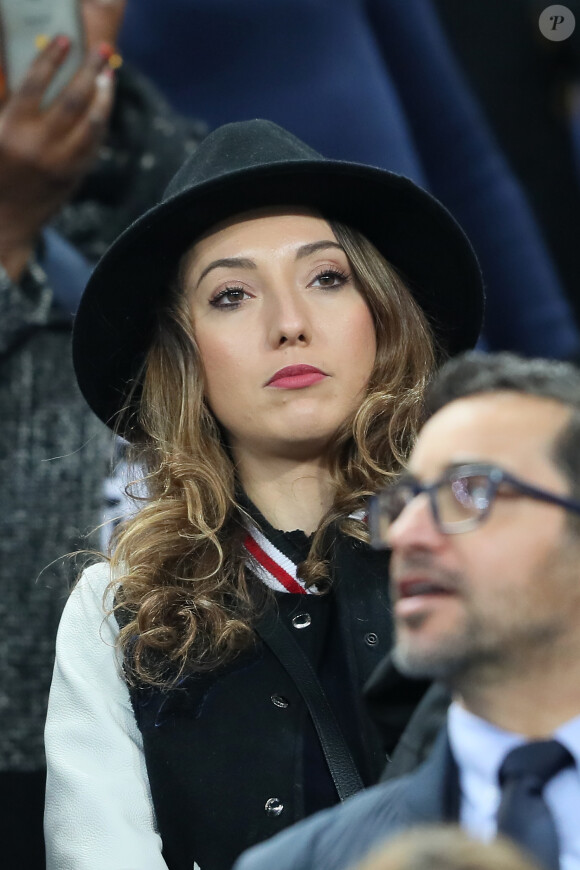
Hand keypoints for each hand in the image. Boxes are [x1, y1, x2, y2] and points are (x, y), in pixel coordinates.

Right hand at [0, 36, 113, 279]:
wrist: (5, 219)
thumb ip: (7, 105)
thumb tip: (34, 73)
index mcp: (11, 129)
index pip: (34, 83)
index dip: (51, 58)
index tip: (64, 39)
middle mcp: (39, 145)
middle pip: (73, 99)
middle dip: (90, 70)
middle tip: (101, 49)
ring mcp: (62, 162)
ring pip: (93, 122)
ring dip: (105, 95)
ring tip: (109, 74)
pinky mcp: (75, 175)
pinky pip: (95, 143)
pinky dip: (102, 121)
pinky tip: (104, 105)